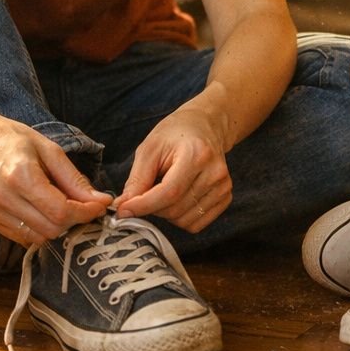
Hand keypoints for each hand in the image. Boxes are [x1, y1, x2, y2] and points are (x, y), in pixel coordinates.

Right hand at [0, 112, 111, 245]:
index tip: (100, 206)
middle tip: (83, 205)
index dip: (85, 212)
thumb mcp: (51, 151)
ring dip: (58, 227)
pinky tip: (43, 210)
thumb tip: (101, 201)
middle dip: (74, 220)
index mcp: (20, 176)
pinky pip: (24, 237)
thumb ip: (75, 180)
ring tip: (62, 206)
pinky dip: (40, 229)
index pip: (60, 211)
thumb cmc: (16, 140)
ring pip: (39, 238)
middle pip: (52, 228)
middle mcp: (4, 198)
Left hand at [114, 103, 231, 232]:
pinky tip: (177, 198)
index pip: (169, 192)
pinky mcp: (226, 197)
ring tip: (164, 191)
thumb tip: (124, 207)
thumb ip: (137, 180)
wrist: (204, 126)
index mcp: (197, 154)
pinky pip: (196, 224)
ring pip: (184, 220)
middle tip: (145, 192)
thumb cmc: (175, 134)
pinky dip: (180, 218)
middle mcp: (215, 172)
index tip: (123, 210)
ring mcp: (223, 186)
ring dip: (166, 213)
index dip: (144, 205)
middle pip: (175, 209)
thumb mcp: (150, 148)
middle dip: (152, 208)